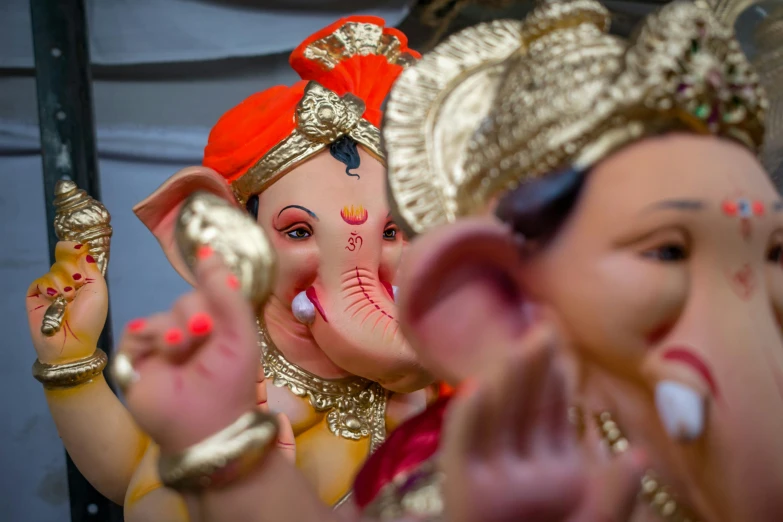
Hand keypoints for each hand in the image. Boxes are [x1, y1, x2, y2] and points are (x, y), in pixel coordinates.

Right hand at [26, 241, 107, 363]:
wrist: (72, 343)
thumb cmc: (89, 320)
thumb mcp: (99, 291)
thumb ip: (92, 269)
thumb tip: (84, 251)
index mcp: (84, 280)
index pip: (77, 256)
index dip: (76, 249)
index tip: (79, 247)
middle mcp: (67, 282)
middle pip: (66, 259)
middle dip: (73, 270)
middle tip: (77, 285)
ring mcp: (51, 288)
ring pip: (54, 269)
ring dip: (64, 283)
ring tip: (68, 299)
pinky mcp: (36, 295)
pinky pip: (41, 279)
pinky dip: (49, 287)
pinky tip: (55, 298)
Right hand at [118, 249, 293, 456]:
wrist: (205, 427)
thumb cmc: (230, 384)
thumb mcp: (240, 333)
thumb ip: (227, 292)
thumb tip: (208, 251)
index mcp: (222, 329)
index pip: (214, 293)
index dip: (215, 291)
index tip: (221, 294)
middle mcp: (193, 335)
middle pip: (189, 298)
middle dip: (199, 313)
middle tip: (206, 335)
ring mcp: (164, 347)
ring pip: (166, 312)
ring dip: (179, 328)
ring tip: (187, 351)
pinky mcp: (137, 359)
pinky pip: (139, 329)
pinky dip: (154, 336)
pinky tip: (169, 351)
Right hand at [441, 323, 645, 521]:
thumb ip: (614, 495)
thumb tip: (639, 454)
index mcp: (553, 468)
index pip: (556, 412)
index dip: (560, 376)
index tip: (563, 339)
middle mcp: (519, 461)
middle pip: (526, 405)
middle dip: (535, 365)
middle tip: (544, 324)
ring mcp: (489, 471)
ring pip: (498, 416)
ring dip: (507, 380)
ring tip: (522, 344)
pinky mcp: (462, 486)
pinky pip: (464, 445)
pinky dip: (468, 417)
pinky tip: (477, 386)